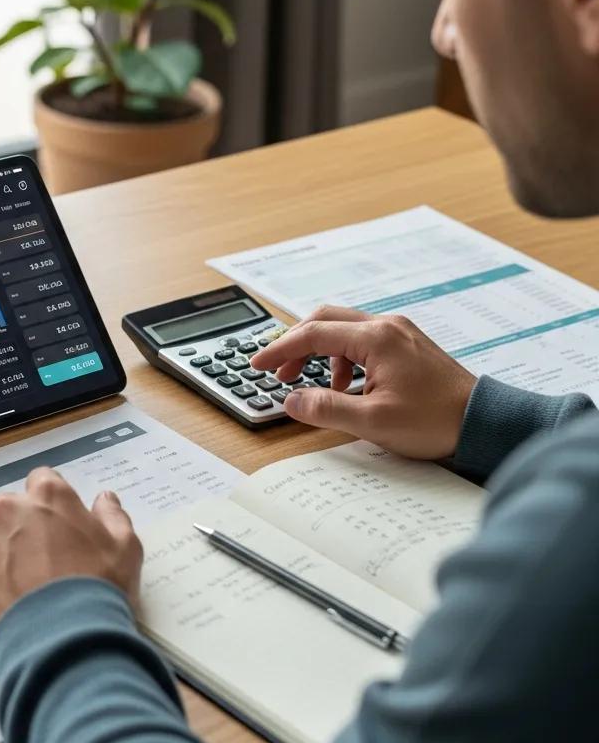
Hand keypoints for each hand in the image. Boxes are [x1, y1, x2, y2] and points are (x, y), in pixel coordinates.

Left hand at [0, 468, 142, 651]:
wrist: (63, 643)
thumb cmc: (99, 591)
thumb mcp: (125, 550)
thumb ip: (112, 516)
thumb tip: (103, 498)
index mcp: (48, 497)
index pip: (42, 482)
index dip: (50, 507)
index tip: (56, 530)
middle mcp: (8, 509)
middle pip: (9, 512)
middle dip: (21, 532)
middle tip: (38, 567)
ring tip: (18, 594)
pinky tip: (0, 608)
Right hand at [253, 305, 476, 458]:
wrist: (484, 423)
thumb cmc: (436, 421)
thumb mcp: (372, 422)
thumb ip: (325, 409)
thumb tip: (291, 400)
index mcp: (376, 338)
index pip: (313, 334)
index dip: (280, 350)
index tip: (258, 364)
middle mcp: (387, 326)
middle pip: (325, 320)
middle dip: (296, 344)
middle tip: (278, 370)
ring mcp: (399, 333)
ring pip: (343, 329)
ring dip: (319, 351)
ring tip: (308, 382)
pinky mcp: (406, 345)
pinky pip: (362, 341)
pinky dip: (342, 358)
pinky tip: (345, 387)